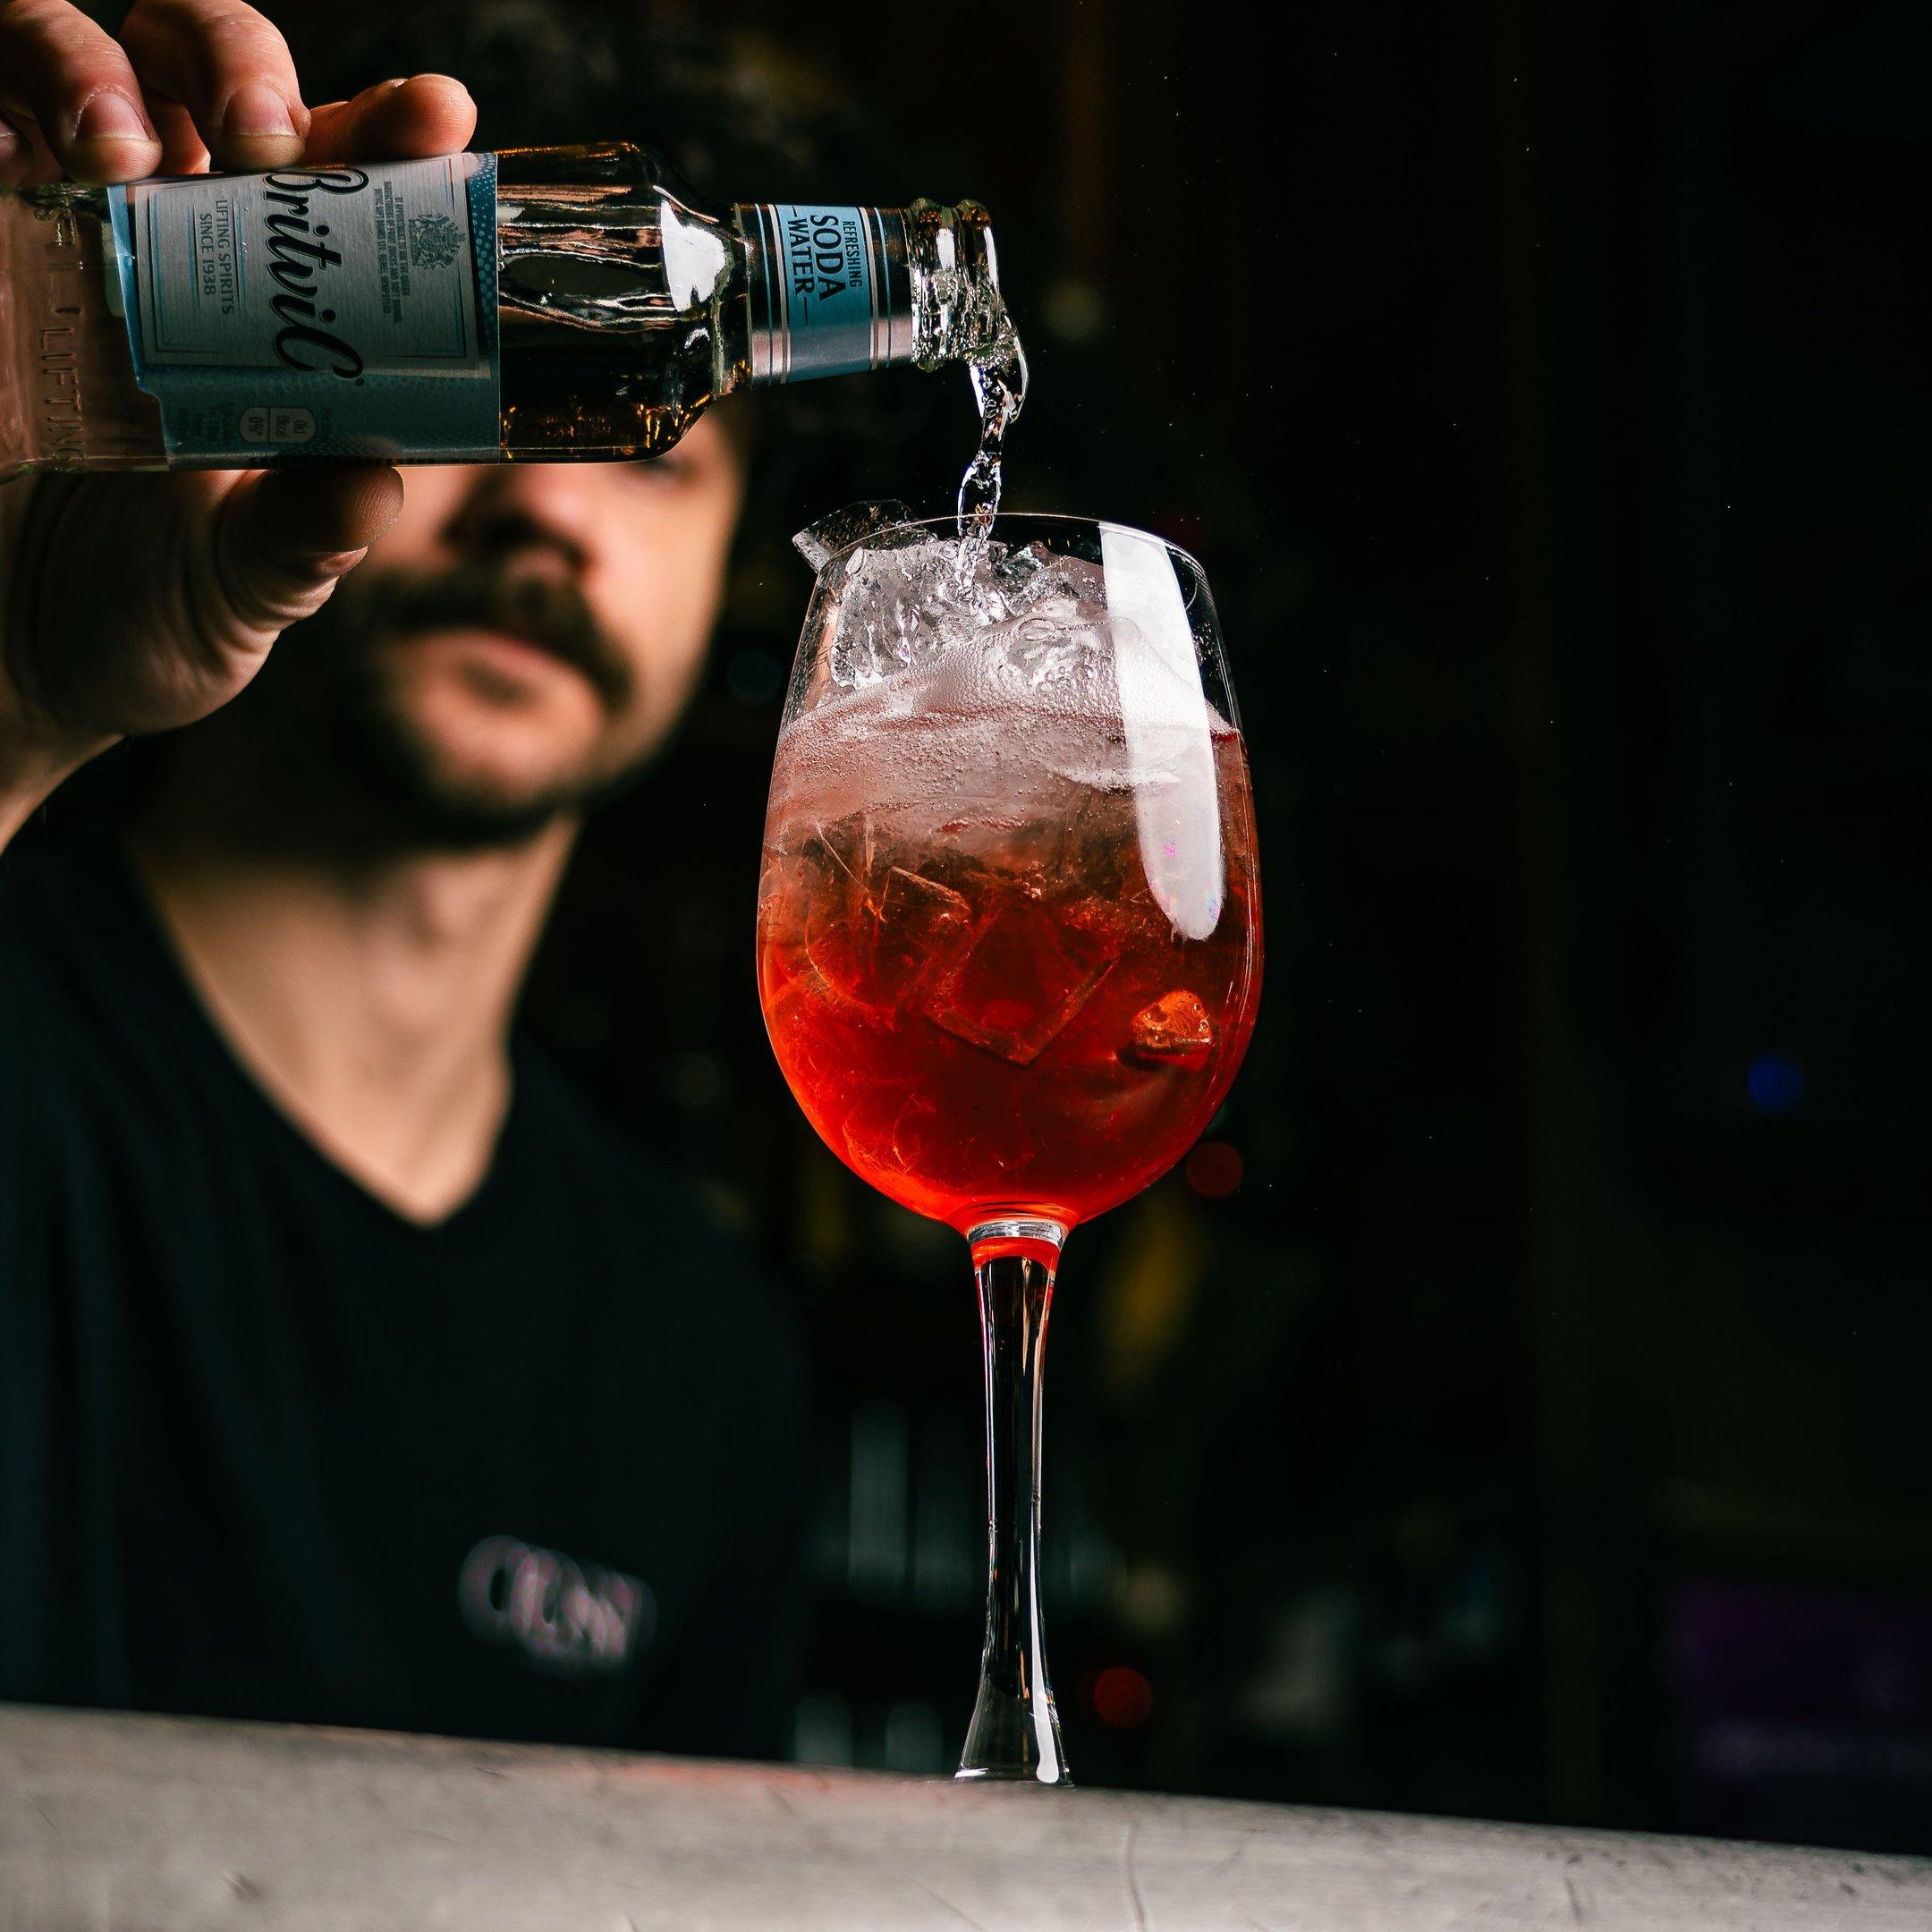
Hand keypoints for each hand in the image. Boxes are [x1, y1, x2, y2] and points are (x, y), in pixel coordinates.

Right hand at [0, 1, 475, 789]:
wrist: (13, 667)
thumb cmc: (147, 613)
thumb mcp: (243, 588)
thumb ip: (301, 537)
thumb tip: (371, 482)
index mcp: (270, 308)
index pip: (337, 176)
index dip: (390, 126)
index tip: (436, 116)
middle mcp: (162, 241)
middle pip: (200, 65)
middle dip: (237, 63)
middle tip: (259, 142)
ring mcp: (48, 231)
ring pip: (63, 51)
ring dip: (91, 71)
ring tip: (117, 153)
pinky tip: (6, 164)